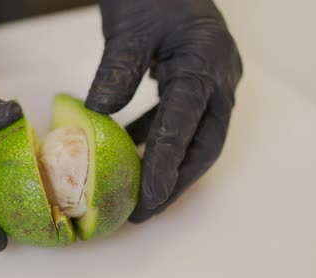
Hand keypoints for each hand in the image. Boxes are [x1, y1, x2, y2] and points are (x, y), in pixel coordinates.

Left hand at [87, 0, 242, 222]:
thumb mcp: (129, 29)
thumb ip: (117, 70)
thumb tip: (97, 113)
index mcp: (204, 66)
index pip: (185, 127)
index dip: (167, 167)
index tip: (148, 200)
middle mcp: (217, 79)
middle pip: (204, 145)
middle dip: (177, 181)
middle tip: (148, 210)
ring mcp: (212, 80)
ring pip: (197, 136)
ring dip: (170, 165)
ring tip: (141, 191)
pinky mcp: (197, 79)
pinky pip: (182, 118)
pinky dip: (161, 138)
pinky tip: (133, 147)